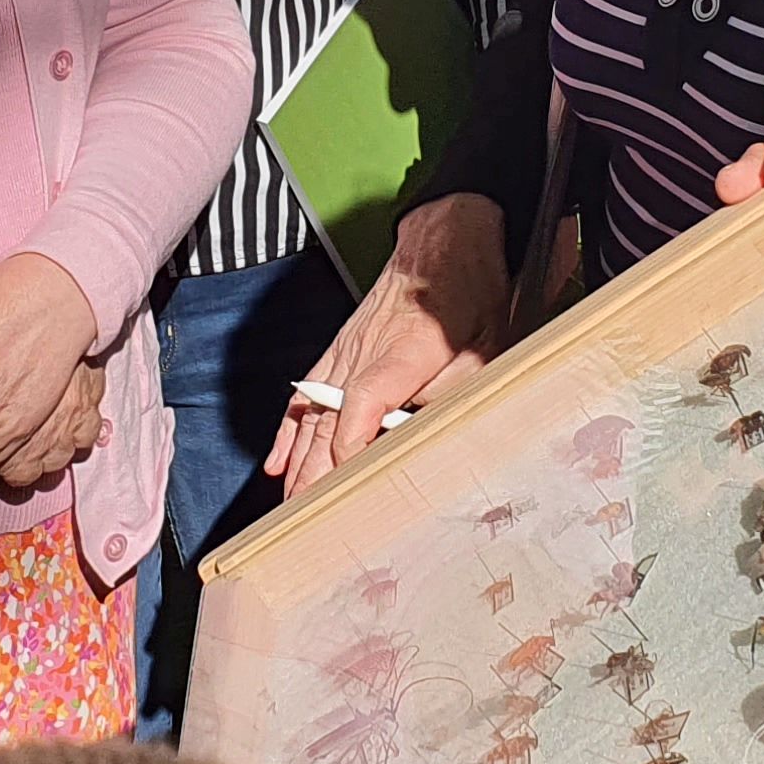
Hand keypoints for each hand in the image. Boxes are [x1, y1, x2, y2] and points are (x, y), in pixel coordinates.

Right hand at [268, 193, 508, 491]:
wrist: (442, 242)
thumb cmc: (470, 294)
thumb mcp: (485, 347)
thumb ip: (453, 395)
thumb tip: (423, 436)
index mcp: (406, 350)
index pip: (366, 399)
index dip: (352, 441)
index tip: (345, 478)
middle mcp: (365, 352)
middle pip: (329, 418)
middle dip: (316, 473)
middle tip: (306, 520)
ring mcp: (346, 351)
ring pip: (313, 414)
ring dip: (300, 462)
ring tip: (290, 506)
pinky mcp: (339, 350)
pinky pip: (305, 395)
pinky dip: (289, 431)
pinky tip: (279, 461)